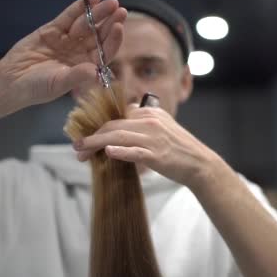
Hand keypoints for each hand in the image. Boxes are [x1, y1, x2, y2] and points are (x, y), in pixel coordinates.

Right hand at [0, 0, 126, 113]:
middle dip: (110, 23)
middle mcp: (80, 52)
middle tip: (120, 11)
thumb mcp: (59, 84)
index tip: (119, 28)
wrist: (12, 80)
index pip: (104, 52)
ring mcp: (67, 39)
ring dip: (98, 12)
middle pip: (98, 35)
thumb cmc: (37, 88)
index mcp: (86, 67)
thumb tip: (96, 71)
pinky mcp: (54, 29)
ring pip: (86, 24)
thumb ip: (77, 76)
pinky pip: (69, 16)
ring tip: (110, 3)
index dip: (112, 40)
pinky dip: (80, 7)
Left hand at [73, 105, 221, 188]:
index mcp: (149, 112)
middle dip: (91, 137)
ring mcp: (153, 138)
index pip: (116, 116)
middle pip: (112, 125)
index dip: (97, 126)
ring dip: (95, 144)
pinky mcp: (156, 154)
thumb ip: (141, 122)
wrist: (199, 163)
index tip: (85, 136)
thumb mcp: (161, 126)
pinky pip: (134, 151)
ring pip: (117, 136)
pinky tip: (107, 152)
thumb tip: (119, 124)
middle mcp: (149, 121)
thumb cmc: (178, 148)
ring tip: (81, 153)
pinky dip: (119, 151)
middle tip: (76, 147)